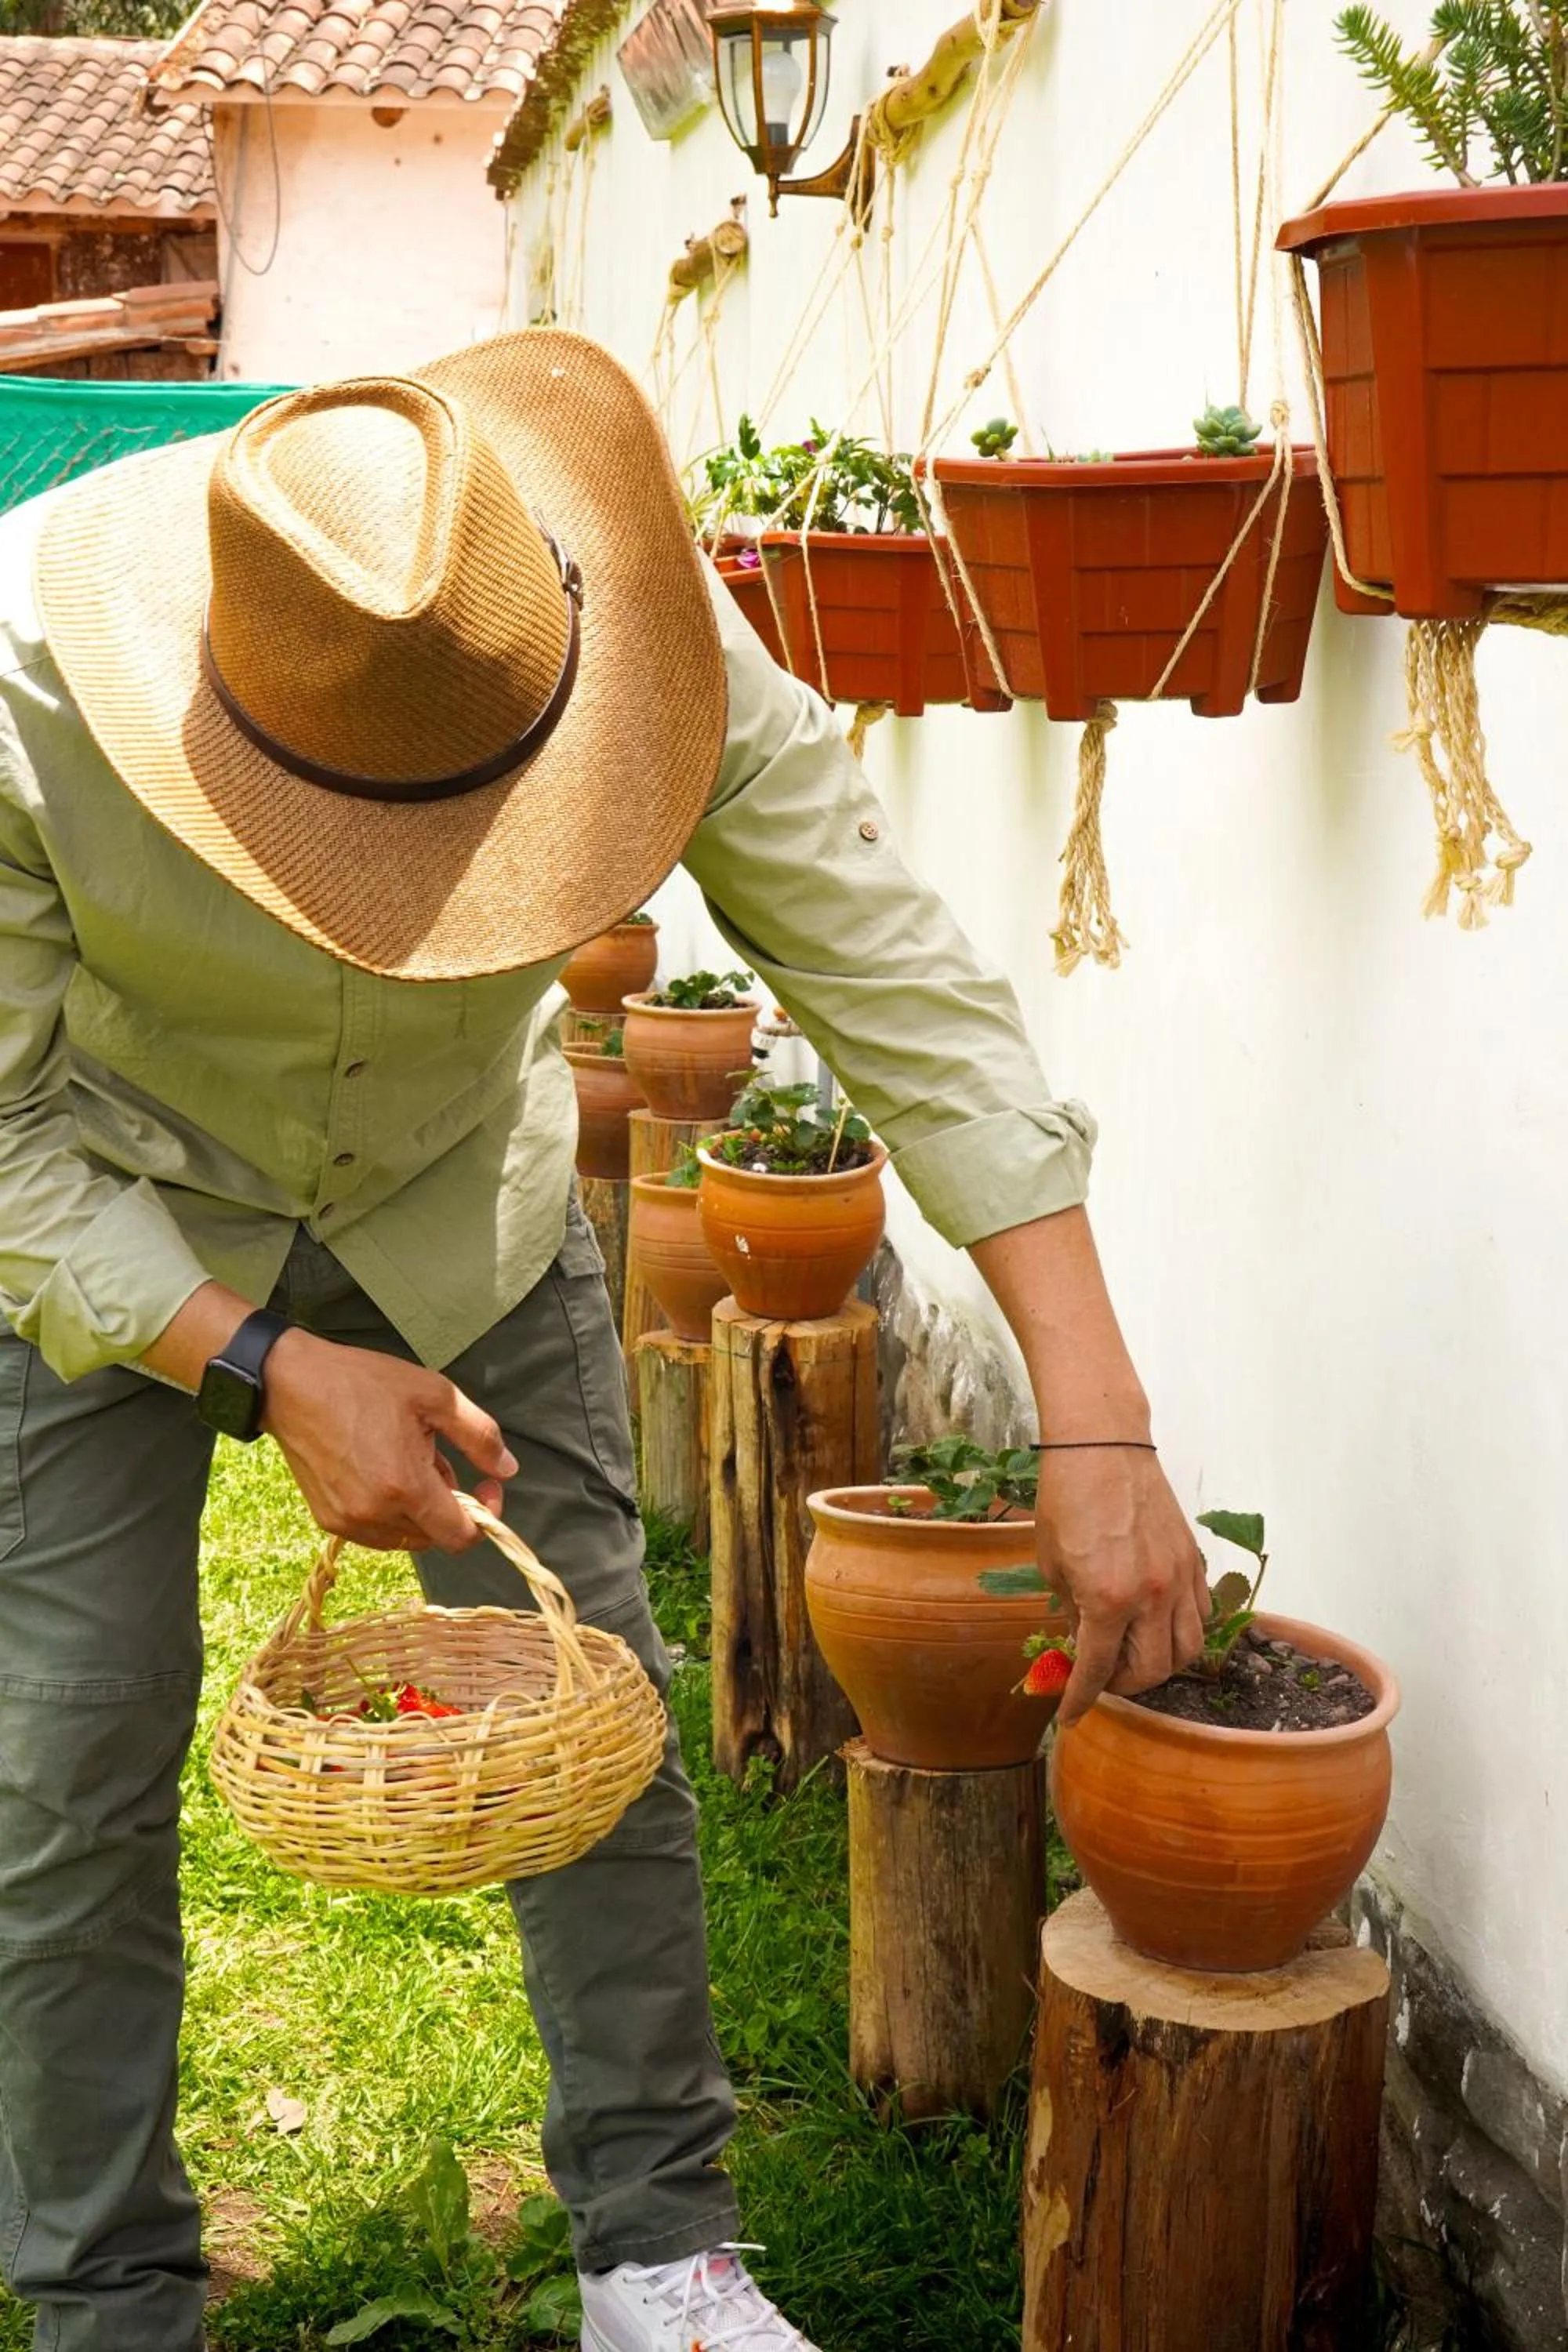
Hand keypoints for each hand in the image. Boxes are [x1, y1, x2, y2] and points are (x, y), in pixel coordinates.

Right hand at [263, 1328, 516, 1552]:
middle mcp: (375, 1515)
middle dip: (450, 1506)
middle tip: (438, 1458)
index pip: (460, 1537)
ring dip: (420, 1509)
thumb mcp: (435, 1395)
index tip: (486, 1486)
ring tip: (407, 1459)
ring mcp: (348, 1522)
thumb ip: (479, 1436)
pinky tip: (382, 1470)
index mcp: (405, 1486)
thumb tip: (509, 1470)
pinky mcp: (328, 1520)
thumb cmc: (363, 1383)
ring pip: (407, 1536)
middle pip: (436, 1537)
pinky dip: (391, 1511)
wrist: (291, 1384)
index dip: (485, 1517)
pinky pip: (377, 1531)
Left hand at [1035, 1447, 1210, 1726]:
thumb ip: (1070, 1610)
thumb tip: (1082, 1641)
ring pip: (1188, 1650)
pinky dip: (1183, 1631)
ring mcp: (1180, 1578)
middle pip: (1152, 1671)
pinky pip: (1202, 1614)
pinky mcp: (1193, 1560)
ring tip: (1134, 1657)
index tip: (1068, 1716)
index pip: (1097, 1669)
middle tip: (1102, 1677)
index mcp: (1108, 1599)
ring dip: (1160, 1665)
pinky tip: (1159, 1624)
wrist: (1102, 1445)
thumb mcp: (1052, 1563)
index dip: (1081, 1699)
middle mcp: (1152, 1596)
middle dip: (1124, 1685)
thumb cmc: (1066, 1497)